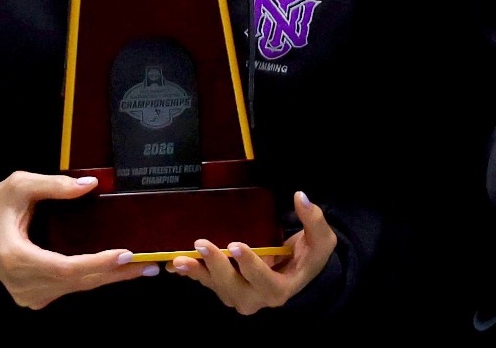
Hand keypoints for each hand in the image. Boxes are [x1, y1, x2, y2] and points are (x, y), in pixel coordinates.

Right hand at [0, 172, 156, 309]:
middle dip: (115, 273)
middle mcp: (24, 284)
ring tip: (143, 268)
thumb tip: (90, 185)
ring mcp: (30, 295)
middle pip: (77, 282)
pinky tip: (118, 271)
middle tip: (150, 264)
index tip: (125, 254)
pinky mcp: (36, 296)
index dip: (97, 263)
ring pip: (77, 287)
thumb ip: (53, 185)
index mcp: (17, 258)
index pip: (65, 267)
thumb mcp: (20, 185)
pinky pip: (70, 287)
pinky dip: (95, 278)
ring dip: (110, 278)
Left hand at [167, 191, 337, 314]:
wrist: (298, 272)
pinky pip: (207, 283)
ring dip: (197, 273)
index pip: (264, 280)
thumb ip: (313, 220)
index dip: (250, 265)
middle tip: (202, 244)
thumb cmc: (310, 256)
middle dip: (216, 266)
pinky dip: (191, 274)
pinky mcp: (225, 289)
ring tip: (180, 259)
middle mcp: (256, 298)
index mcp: (279, 289)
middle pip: (233, 287)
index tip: (236, 244)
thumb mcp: (320, 239)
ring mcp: (238, 296)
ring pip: (216, 287)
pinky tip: (175, 264)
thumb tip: (300, 197)